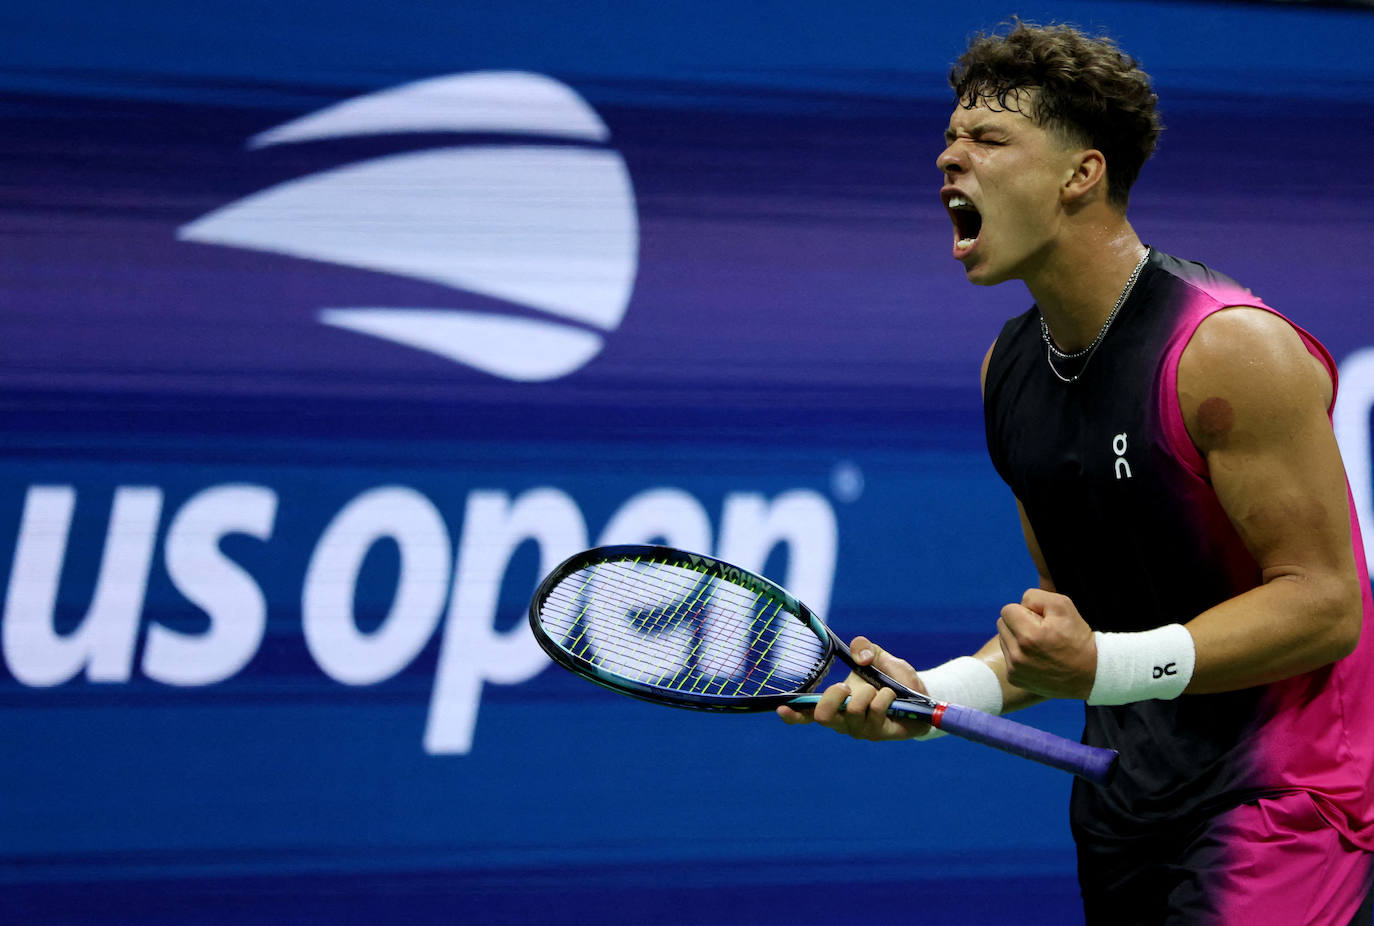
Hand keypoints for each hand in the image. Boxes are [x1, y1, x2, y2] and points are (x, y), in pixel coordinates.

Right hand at [775, 636, 931, 739]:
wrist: (922, 694)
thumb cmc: (894, 678)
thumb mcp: (879, 656)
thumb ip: (865, 647)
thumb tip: (859, 657)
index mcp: (836, 705)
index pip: (807, 713)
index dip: (793, 713)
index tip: (782, 707)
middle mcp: (844, 721)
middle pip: (822, 716)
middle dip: (833, 695)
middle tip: (847, 685)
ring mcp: (861, 730)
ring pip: (853, 711)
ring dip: (867, 692)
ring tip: (880, 689)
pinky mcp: (880, 734)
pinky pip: (875, 712)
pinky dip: (884, 696)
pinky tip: (892, 695)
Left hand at [998, 589, 1096, 698]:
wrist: (1090, 673)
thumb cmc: (1077, 637)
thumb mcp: (1063, 605)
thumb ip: (1035, 597)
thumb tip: (1019, 604)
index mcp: (1029, 635)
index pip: (1007, 610)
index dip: (1025, 610)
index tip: (1042, 620)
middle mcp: (1018, 655)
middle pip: (1002, 624)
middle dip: (1018, 623)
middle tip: (1041, 632)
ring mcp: (1015, 670)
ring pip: (1003, 639)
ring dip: (1017, 638)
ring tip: (1039, 645)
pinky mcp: (1015, 679)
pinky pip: (1007, 656)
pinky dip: (1018, 654)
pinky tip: (1037, 658)